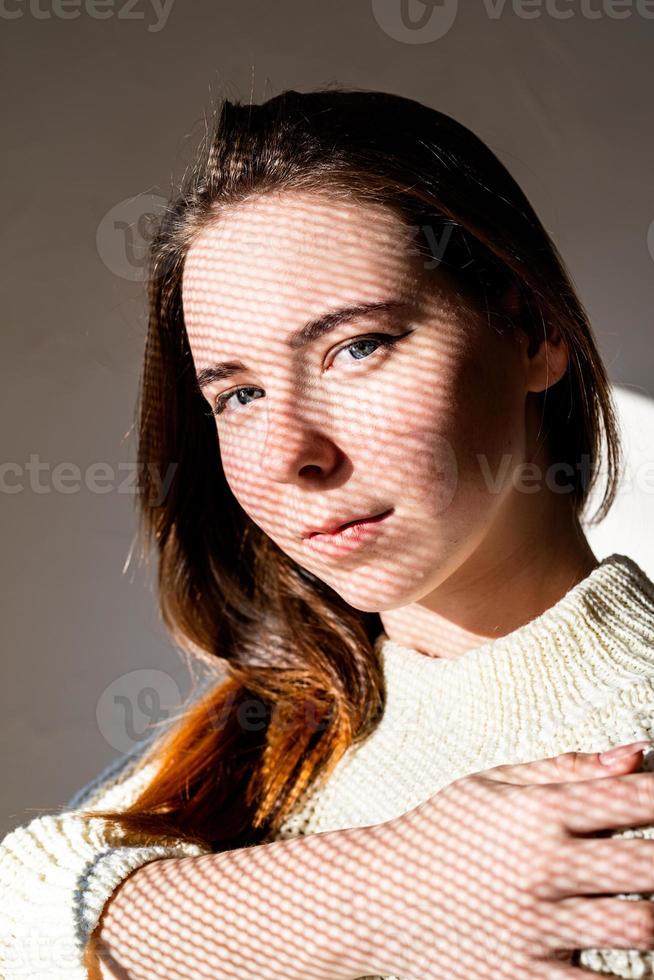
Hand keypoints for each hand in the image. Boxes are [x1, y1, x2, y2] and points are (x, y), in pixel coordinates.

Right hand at [376, 744, 653, 978]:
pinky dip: (626, 979)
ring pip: (638, 926)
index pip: (629, 798)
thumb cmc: (439, 831)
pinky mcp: (522, 977)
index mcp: (535, 812)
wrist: (374, 898)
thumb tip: (638, 754)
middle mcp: (540, 866)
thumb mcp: (491, 784)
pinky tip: (635, 963)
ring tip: (651, 907)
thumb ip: (566, 770)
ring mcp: (534, 926)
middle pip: (647, 864)